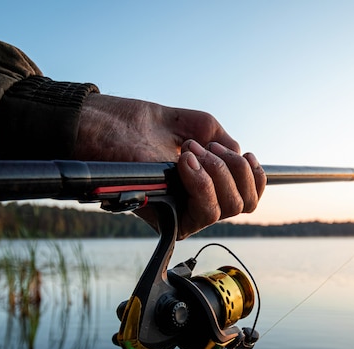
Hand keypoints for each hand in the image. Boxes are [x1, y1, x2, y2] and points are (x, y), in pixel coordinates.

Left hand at [76, 94, 265, 238]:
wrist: (100, 126)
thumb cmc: (138, 125)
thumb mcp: (194, 124)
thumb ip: (223, 140)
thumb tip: (241, 159)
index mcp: (205, 185)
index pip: (249, 196)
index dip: (253, 174)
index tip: (237, 149)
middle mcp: (196, 203)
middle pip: (244, 204)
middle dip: (234, 168)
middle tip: (203, 145)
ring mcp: (183, 213)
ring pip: (229, 208)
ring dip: (218, 172)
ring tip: (190, 150)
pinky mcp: (168, 218)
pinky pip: (205, 211)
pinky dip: (202, 182)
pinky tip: (186, 160)